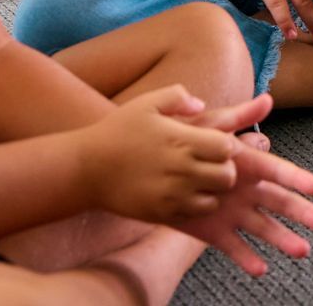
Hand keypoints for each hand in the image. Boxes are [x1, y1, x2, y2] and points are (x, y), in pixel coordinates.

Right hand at [75, 86, 242, 224]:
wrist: (85, 169)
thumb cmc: (117, 131)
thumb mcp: (146, 103)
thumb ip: (177, 97)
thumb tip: (201, 105)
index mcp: (182, 140)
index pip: (227, 147)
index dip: (226, 145)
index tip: (214, 144)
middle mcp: (180, 169)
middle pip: (227, 176)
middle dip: (225, 169)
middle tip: (211, 165)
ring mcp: (171, 195)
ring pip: (215, 198)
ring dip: (213, 190)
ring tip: (199, 180)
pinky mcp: (161, 213)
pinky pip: (195, 214)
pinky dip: (197, 205)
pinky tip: (184, 194)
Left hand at [173, 94, 312, 275]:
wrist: (144, 168)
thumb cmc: (181, 141)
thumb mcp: (209, 127)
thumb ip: (237, 116)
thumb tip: (267, 99)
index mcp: (248, 165)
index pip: (278, 172)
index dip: (297, 179)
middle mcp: (246, 190)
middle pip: (280, 203)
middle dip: (304, 213)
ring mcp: (232, 212)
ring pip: (263, 228)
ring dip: (284, 239)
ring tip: (303, 251)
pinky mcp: (213, 232)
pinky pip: (232, 246)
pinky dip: (246, 258)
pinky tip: (260, 269)